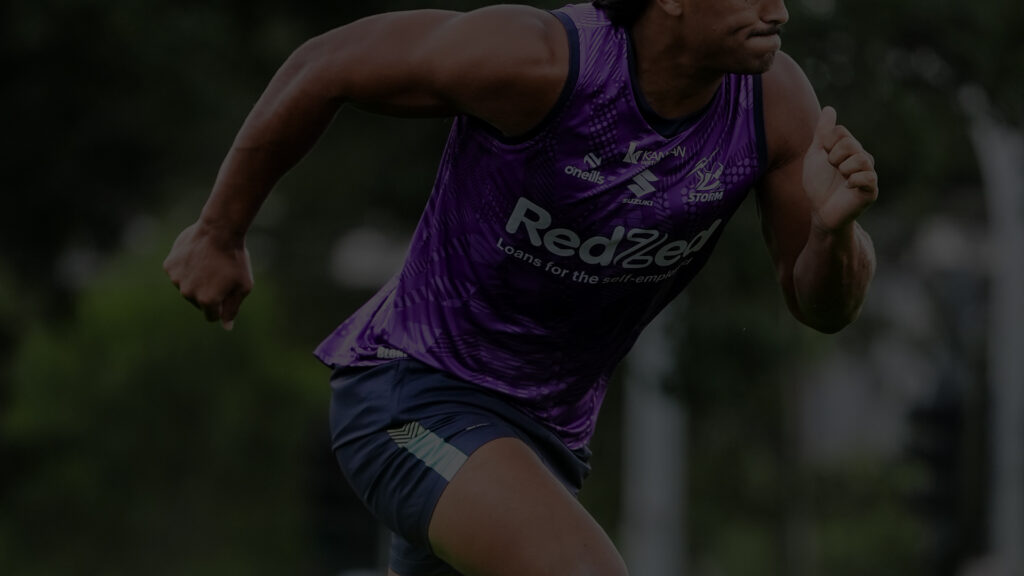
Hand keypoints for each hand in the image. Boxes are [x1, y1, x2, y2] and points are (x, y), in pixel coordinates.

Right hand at [163, 221, 252, 329]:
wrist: (219, 230)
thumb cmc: (235, 259)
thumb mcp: (243, 287)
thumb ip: (233, 309)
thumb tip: (226, 327)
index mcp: (207, 301)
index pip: (211, 316)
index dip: (221, 306)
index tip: (226, 292)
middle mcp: (188, 294)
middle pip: (198, 302)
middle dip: (208, 292)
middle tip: (219, 273)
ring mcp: (176, 279)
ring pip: (187, 286)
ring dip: (196, 279)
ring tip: (208, 263)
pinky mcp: (169, 266)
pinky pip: (178, 272)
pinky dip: (186, 267)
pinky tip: (197, 256)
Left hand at [802, 106, 878, 232]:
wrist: (821, 210)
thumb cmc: (818, 183)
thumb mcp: (815, 155)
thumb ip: (822, 132)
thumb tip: (830, 108)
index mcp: (849, 148)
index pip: (840, 132)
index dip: (826, 144)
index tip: (824, 158)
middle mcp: (862, 157)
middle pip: (851, 143)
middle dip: (834, 157)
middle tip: (832, 169)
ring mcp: (868, 173)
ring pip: (861, 158)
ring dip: (843, 169)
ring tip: (840, 178)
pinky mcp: (871, 190)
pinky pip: (868, 177)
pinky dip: (853, 180)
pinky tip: (847, 187)